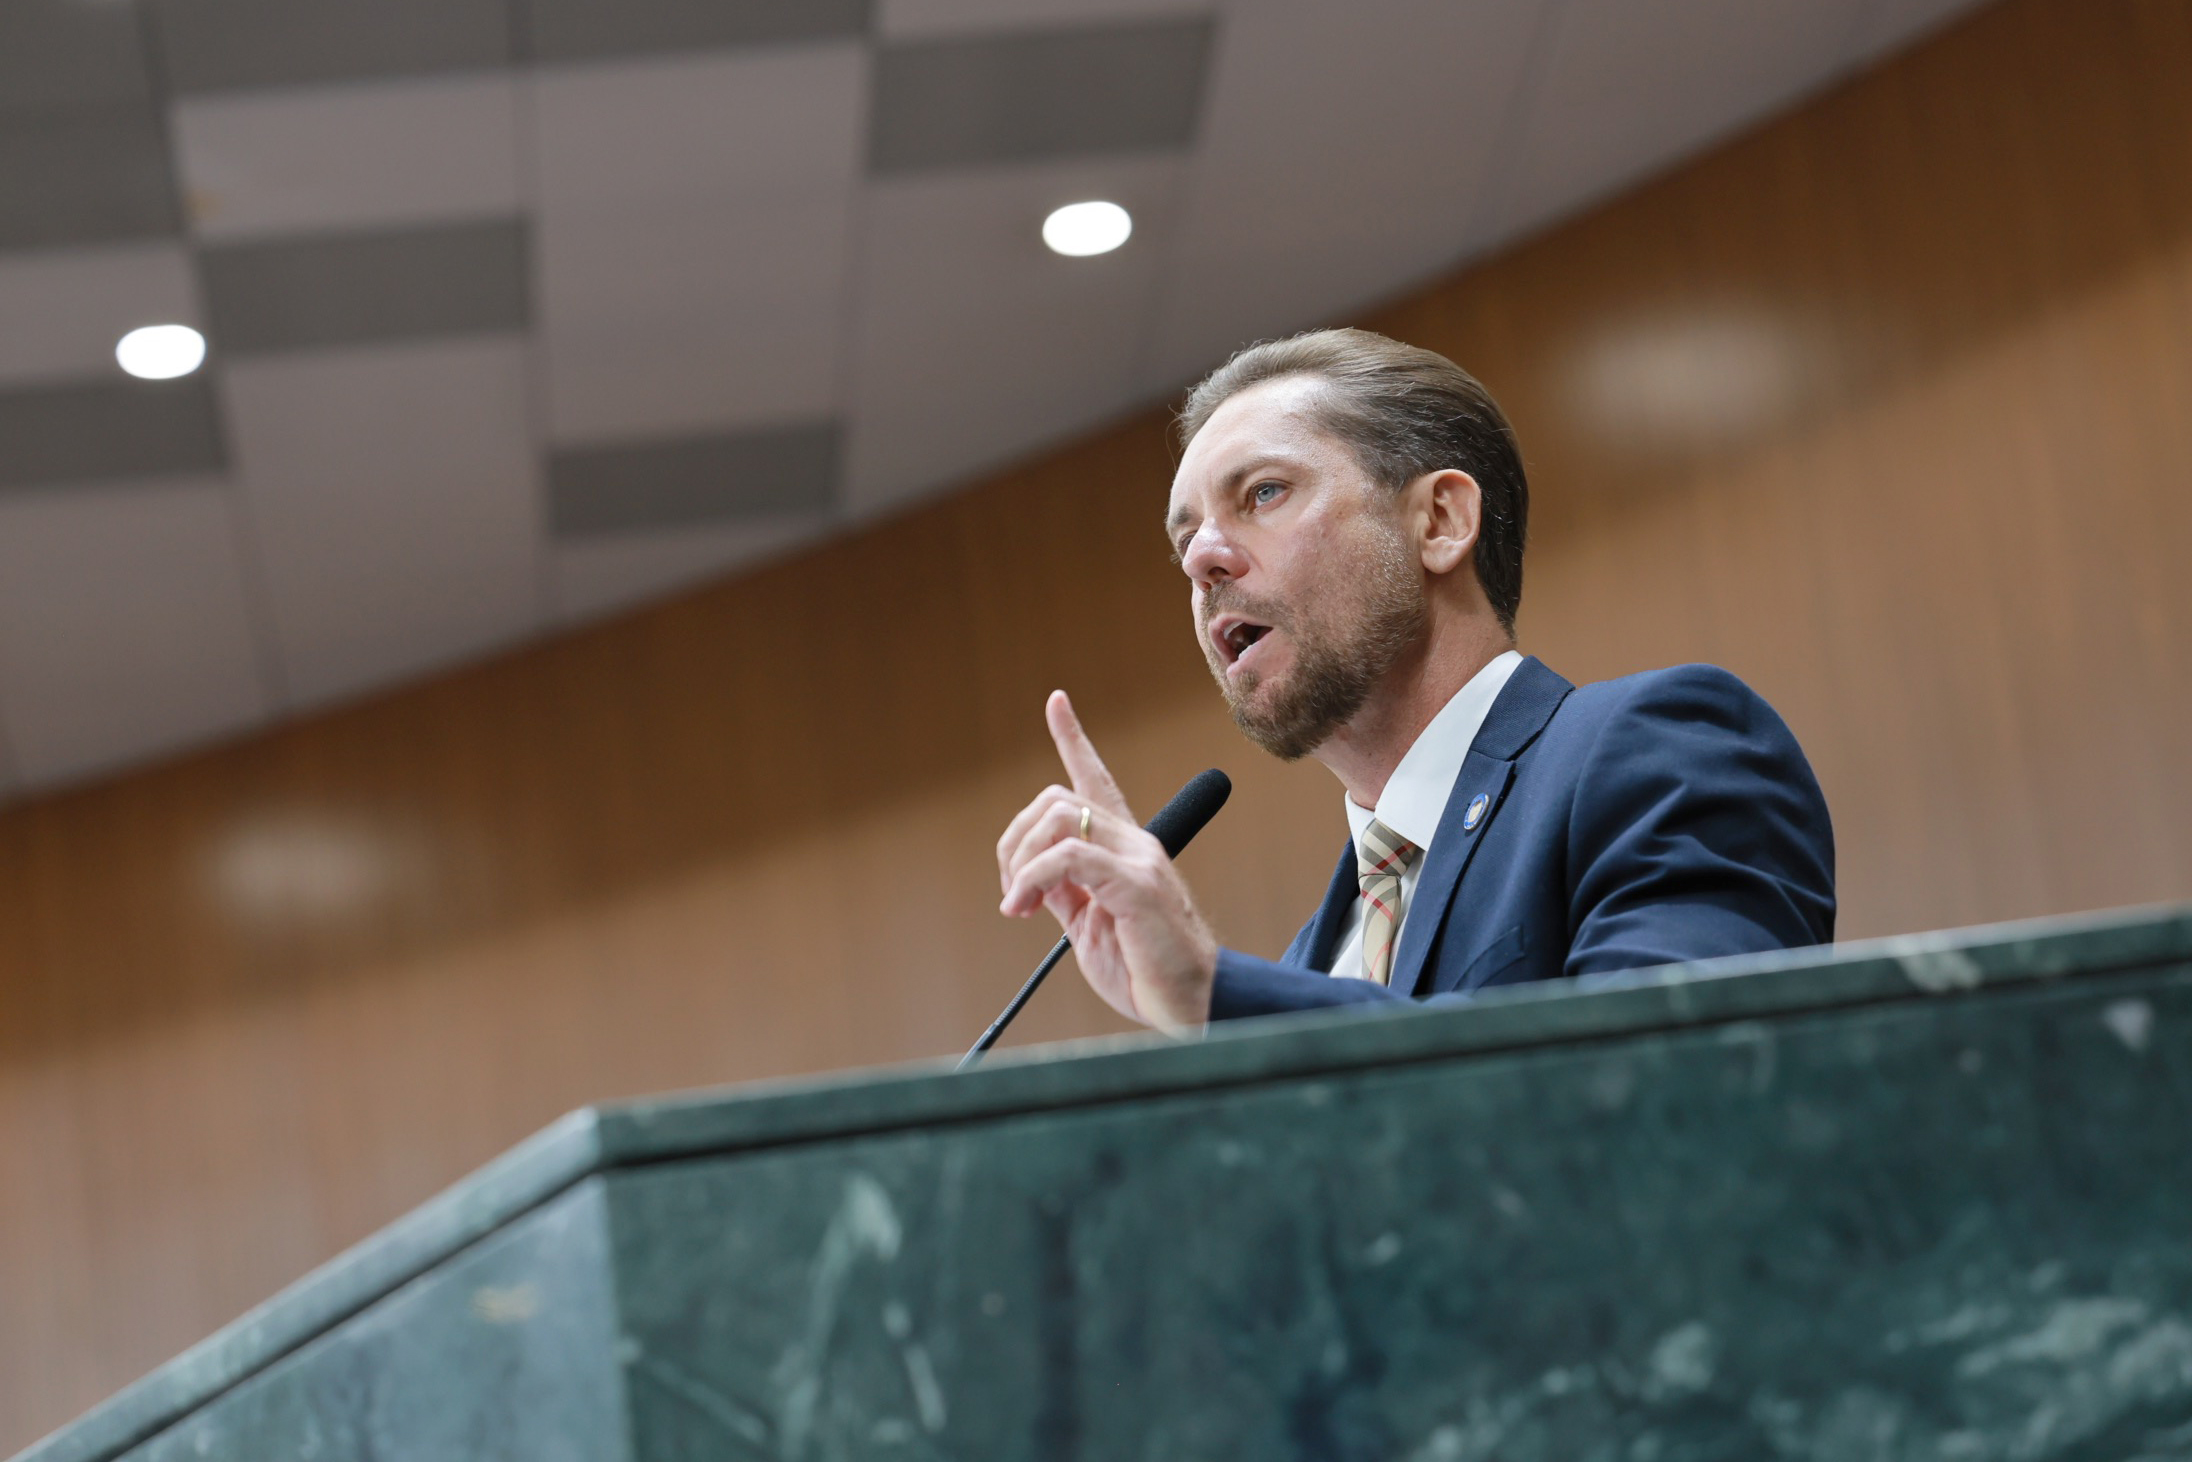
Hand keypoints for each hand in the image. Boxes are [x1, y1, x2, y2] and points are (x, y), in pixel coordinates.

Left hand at [996, 691, 1218, 1033]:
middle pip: (1056, 799)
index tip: (1056, 702)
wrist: (1194, 1003)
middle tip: (1013, 895)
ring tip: (1019, 905)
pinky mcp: (1136, 884)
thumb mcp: (1091, 926)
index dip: (1073, 738)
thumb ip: (1065, 893)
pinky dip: (1030, 880)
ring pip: (1058, 817)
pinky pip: (1068, 857)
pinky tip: (1023, 909)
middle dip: (1015, 841)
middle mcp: (1134, 843)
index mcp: (1125, 850)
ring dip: (1019, 862)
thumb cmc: (1147, 969)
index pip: (1096, 779)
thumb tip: (1028, 878)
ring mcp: (1138, 860)